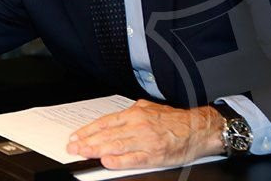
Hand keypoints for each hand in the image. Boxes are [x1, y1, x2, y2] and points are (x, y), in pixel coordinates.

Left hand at [66, 100, 223, 168]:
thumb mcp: (149, 109)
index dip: (88, 131)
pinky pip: (134, 158)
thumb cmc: (174, 121)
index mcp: (135, 113)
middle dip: (87, 142)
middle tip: (72, 148)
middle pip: (107, 134)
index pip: (105, 122)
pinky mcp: (155, 154)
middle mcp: (138, 125)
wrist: (198, 129)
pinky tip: (107, 162)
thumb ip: (130, 115)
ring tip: (83, 153)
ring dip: (96, 150)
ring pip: (116, 145)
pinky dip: (119, 160)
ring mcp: (146, 140)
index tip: (75, 137)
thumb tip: (112, 122)